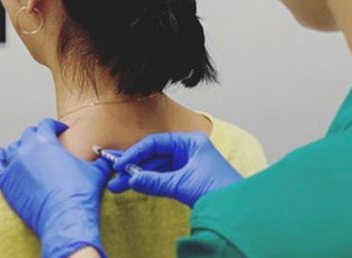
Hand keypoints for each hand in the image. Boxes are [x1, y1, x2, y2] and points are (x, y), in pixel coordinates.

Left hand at [0, 119, 110, 257]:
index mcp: (46, 141)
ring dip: (20, 147)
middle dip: (38, 135)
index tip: (60, 130)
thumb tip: (109, 156)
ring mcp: (14, 165)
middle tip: (46, 143)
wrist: (65, 218)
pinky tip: (3, 156)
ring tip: (28, 153)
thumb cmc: (80, 194)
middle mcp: (27, 149)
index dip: (55, 125)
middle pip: (28, 134)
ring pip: (12, 148)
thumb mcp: (96, 171)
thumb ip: (101, 159)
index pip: (46, 124)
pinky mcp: (5, 183)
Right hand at [107, 132, 240, 206]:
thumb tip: (131, 179)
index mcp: (191, 142)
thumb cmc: (220, 190)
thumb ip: (155, 181)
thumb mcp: (182, 184)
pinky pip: (162, 179)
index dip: (135, 153)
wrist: (238, 210)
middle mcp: (188, 151)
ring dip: (138, 176)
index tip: (119, 163)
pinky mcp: (186, 180)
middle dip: (133, 165)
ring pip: (156, 168)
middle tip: (112, 173)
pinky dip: (149, 183)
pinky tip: (134, 186)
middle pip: (154, 155)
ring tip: (117, 185)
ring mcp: (187, 166)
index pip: (156, 143)